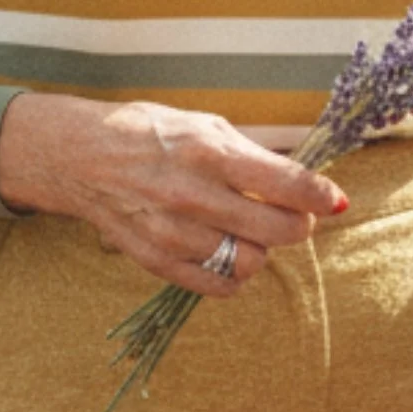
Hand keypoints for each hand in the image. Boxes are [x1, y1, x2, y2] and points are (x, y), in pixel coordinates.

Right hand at [0, 91, 347, 296]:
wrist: (79, 157)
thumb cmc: (148, 134)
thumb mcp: (203, 125)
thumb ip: (254, 155)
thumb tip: (307, 178)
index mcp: (207, 151)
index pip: (285, 184)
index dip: (320, 195)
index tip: (333, 200)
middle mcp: (191, 195)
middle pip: (278, 230)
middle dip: (299, 225)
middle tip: (295, 215)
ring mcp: (172, 233)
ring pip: (251, 262)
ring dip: (261, 248)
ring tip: (248, 229)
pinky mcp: (156, 260)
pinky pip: (219, 286)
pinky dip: (234, 275)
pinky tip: (226, 250)